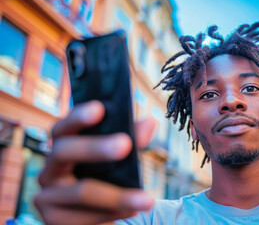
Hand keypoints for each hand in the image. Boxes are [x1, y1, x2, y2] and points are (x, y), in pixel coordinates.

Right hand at [35, 100, 157, 224]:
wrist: (94, 219)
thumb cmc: (105, 182)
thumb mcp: (118, 161)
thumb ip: (132, 141)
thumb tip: (150, 123)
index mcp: (63, 148)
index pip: (63, 126)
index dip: (78, 116)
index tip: (99, 108)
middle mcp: (49, 169)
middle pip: (64, 150)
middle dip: (95, 147)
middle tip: (125, 144)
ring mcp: (46, 196)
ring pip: (81, 191)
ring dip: (118, 196)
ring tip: (146, 200)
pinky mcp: (53, 220)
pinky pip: (85, 217)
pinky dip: (113, 213)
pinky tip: (132, 212)